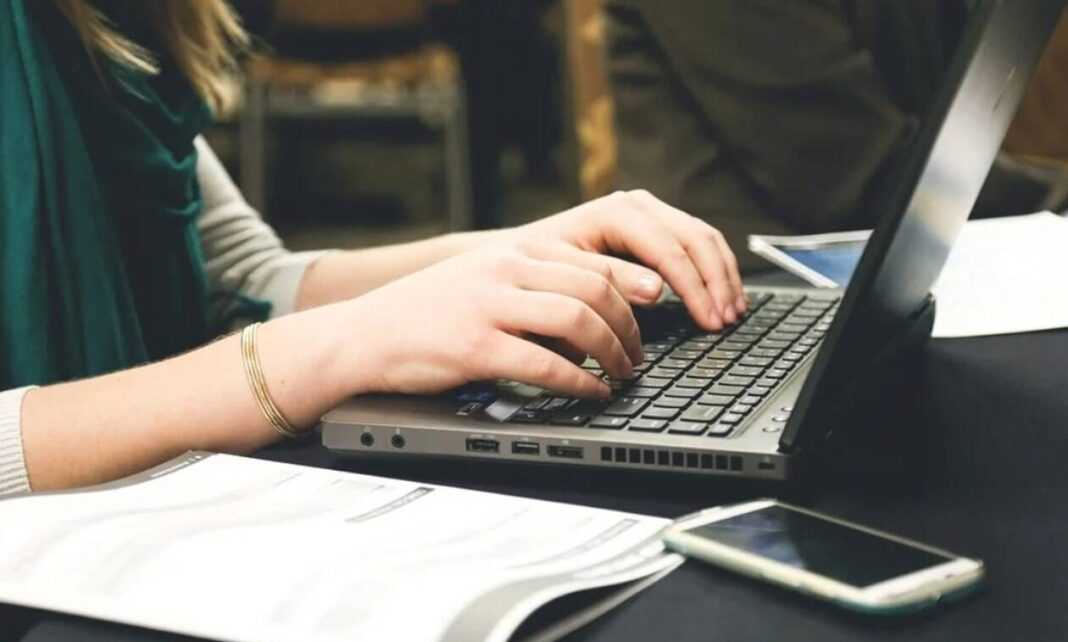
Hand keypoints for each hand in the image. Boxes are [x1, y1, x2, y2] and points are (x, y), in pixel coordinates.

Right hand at [343, 240, 644, 398]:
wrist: (363, 335)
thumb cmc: (426, 314)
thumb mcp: (482, 280)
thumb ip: (532, 285)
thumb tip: (592, 313)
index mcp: (512, 252)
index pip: (592, 262)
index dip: (632, 289)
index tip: (653, 312)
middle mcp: (504, 270)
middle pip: (594, 289)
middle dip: (629, 326)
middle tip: (638, 355)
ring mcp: (489, 306)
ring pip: (577, 319)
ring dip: (612, 352)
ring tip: (622, 374)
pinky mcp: (475, 346)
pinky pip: (545, 363)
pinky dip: (579, 381)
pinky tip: (591, 392)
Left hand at [518, 190, 745, 328]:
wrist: (516, 257)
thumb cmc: (535, 270)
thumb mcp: (566, 277)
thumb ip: (610, 280)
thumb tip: (657, 290)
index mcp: (615, 213)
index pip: (669, 248)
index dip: (694, 287)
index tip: (709, 319)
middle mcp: (637, 206)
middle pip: (695, 238)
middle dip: (716, 282)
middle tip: (726, 321)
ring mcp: (649, 213)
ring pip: (703, 238)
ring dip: (723, 276)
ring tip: (732, 313)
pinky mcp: (654, 227)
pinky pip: (697, 243)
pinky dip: (715, 270)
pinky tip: (722, 296)